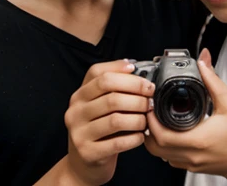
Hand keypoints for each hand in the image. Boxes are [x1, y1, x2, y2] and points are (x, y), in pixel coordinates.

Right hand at [64, 59, 154, 184]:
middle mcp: (76, 111)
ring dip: (138, 118)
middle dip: (137, 97)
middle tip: (150, 100)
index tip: (144, 80)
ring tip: (147, 118)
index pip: (101, 75)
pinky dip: (134, 138)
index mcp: (80, 94)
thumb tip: (131, 65)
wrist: (84, 161)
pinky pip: (118, 143)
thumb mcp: (99, 102)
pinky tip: (141, 135)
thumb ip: (113, 84)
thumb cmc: (98, 126)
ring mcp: (79, 132)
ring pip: (116, 120)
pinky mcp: (88, 152)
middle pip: (111, 96)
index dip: (126, 75)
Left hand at [144, 49, 226, 183]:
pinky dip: (162, 145)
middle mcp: (190, 154)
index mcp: (198, 139)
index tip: (151, 104)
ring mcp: (188, 163)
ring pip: (158, 154)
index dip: (151, 120)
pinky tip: (167, 130)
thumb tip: (203, 60)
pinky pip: (168, 157)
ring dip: (152, 137)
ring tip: (156, 118)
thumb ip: (213, 80)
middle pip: (155, 146)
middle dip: (148, 126)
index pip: (162, 135)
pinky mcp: (189, 166)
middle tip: (150, 109)